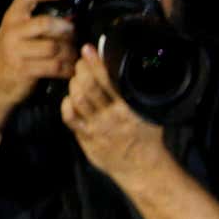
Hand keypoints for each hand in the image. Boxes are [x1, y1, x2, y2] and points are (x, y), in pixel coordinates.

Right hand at [0, 0, 76, 123]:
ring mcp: (16, 50)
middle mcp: (12, 30)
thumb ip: (40, 20)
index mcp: (13, 16)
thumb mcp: (21, 31)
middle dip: (67, 30)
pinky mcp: (24, 69)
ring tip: (74, 55)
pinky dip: (68, 69)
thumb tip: (72, 15)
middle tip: (74, 36)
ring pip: (54, 47)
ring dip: (70, 52)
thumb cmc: (16, 53)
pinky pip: (54, 67)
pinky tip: (70, 69)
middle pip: (46, 23)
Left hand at [60, 45, 169, 180]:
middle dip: (81, 70)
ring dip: (74, 84)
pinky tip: (71, 98)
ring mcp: (97, 128)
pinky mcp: (86, 137)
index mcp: (129, 110)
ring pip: (77, 99)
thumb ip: (141, 97)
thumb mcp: (152, 115)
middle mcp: (111, 118)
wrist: (142, 168)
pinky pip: (69, 118)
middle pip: (88, 87)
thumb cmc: (148, 141)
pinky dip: (67, 104)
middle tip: (80, 61)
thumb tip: (135, 74)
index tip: (89, 50)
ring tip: (76, 78)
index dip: (96, 63)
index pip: (108, 80)